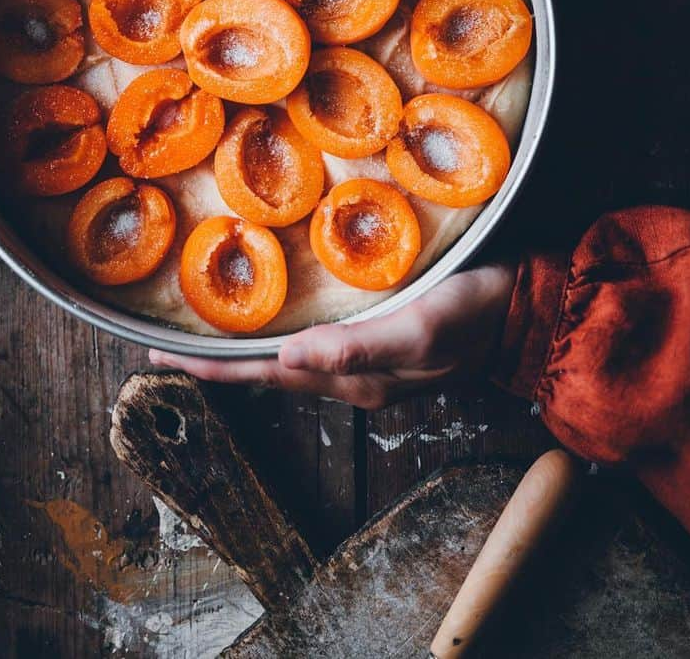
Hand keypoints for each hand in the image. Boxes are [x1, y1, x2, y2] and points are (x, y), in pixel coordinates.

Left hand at [149, 261, 515, 408]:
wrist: (527, 310)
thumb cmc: (476, 313)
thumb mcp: (419, 328)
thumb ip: (358, 348)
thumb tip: (289, 360)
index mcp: (356, 378)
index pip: (268, 375)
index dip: (215, 367)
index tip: (162, 356)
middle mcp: (356, 377)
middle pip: (272, 371)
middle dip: (219, 360)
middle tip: (167, 342)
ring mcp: (370, 361)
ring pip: (292, 359)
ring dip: (249, 348)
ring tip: (208, 331)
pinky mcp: (384, 338)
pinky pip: (318, 343)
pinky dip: (285, 334)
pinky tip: (277, 315)